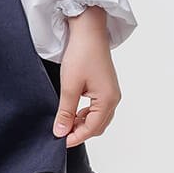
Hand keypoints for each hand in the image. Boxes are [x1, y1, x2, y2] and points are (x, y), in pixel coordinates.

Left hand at [52, 7, 121, 147]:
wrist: (88, 30)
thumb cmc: (81, 54)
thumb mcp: (69, 86)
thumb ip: (65, 111)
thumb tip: (61, 132)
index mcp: (108, 100)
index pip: (91, 129)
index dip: (75, 137)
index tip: (59, 142)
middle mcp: (113, 98)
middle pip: (97, 126)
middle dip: (80, 132)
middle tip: (60, 133)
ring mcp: (111, 92)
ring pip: (98, 118)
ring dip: (82, 123)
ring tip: (64, 121)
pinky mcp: (106, 87)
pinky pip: (98, 108)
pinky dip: (85, 114)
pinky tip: (72, 110)